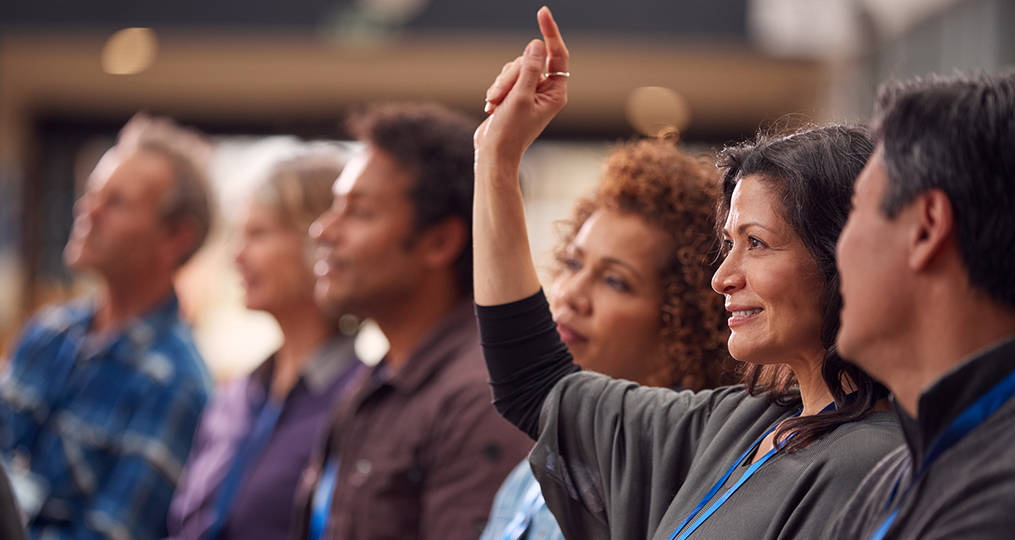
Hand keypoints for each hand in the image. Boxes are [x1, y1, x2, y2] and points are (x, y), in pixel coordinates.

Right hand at [474, 6, 568, 162]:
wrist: (493, 152)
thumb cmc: (510, 131)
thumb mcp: (520, 98)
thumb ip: (530, 69)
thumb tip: (537, 44)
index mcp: (556, 93)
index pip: (558, 55)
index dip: (550, 33)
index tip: (542, 12)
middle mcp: (545, 91)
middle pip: (529, 61)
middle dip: (511, 75)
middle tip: (502, 97)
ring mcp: (529, 92)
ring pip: (514, 67)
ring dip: (501, 84)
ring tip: (496, 105)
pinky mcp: (515, 94)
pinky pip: (505, 77)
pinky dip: (496, 89)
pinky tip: (493, 107)